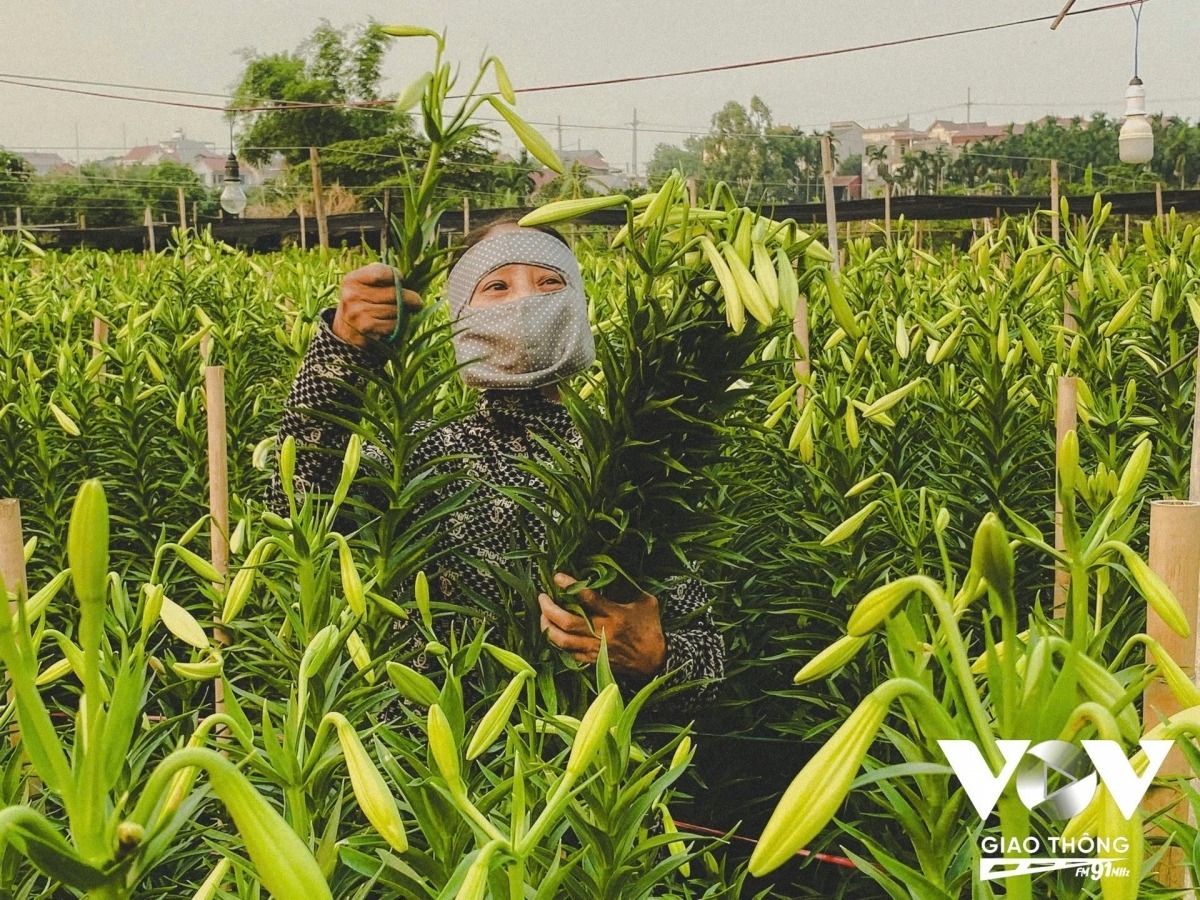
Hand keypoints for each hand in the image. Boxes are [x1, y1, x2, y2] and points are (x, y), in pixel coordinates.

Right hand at [332, 263, 423, 347]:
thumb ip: (380, 275)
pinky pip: (394, 324)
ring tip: (409, 312)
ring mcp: (359, 313)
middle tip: (418, 301)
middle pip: (393, 293)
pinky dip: (400, 324)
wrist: (346, 331)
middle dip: (411, 298)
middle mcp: (353, 295)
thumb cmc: (362, 303)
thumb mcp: (363, 285)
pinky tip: (399, 323)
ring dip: (406, 312)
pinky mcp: (367, 328)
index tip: (402, 280)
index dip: (396, 275)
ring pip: (396, 310)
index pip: (380, 272)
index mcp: (352, 280)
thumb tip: (407, 276)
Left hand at [538, 572, 666, 678]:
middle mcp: (602, 632)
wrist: (655, 661)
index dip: (570, 585)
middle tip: (542, 597)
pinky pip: (568, 652)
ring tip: (542, 615)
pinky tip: (553, 632)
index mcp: (615, 615)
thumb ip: (631, 587)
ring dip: (547, 627)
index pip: (587, 598)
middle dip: (549, 608)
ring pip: (562, 640)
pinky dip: (558, 642)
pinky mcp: (593, 660)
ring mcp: (596, 648)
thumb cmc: (651, 628)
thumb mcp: (647, 602)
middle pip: (567, 621)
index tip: (557, 577)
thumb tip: (617, 571)